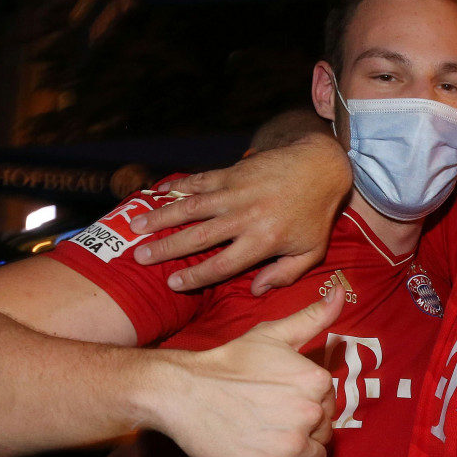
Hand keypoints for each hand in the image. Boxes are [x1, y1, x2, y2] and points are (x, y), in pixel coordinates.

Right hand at [130, 132, 350, 295]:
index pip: (222, 265)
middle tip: (140, 256)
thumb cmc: (315, 213)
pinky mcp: (233, 172)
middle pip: (198, 237)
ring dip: (162, 216)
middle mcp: (246, 217)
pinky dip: (177, 187)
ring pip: (192, 207)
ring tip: (135, 225)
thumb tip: (257, 290)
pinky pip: (200, 180)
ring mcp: (237, 192)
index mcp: (264, 241)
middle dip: (166, 248)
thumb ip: (285, 274)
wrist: (320, 166)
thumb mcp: (311, 251)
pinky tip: (158, 193)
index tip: (173, 284)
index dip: (195, 276)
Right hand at [150, 290, 343, 456]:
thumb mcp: (272, 334)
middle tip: (269, 418)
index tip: (279, 398)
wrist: (183, 391)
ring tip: (267, 438)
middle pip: (325, 431)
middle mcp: (310, 413)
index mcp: (316, 380)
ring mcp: (291, 445)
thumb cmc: (229, 362)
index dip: (306, 402)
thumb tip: (341, 292)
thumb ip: (313, 318)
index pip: (329, 402)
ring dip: (297, 453)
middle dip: (304, 428)